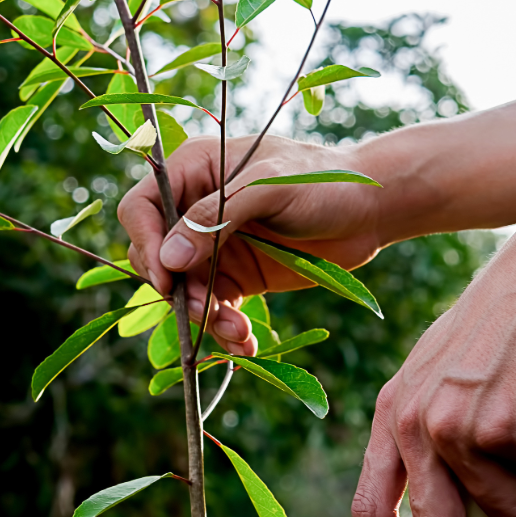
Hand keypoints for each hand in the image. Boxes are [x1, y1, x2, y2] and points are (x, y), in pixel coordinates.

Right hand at [116, 133, 384, 353]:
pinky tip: (246, 346)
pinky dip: (225, 331)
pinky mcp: (236, 277)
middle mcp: (195, 209)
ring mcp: (214, 246)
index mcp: (194, 170)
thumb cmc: (325, 180)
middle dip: (177, 289)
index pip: (142, 208)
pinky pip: (214, 309)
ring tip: (237, 333)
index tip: (167, 277)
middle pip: (156, 256)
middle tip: (205, 310)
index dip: (147, 243)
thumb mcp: (270, 188)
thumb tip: (169, 260)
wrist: (374, 208)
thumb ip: (217, 218)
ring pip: (184, 291)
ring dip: (204, 317)